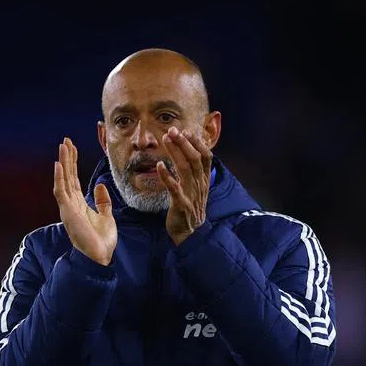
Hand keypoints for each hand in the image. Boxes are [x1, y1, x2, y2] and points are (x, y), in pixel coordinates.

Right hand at [53, 137, 116, 265]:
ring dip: (63, 163)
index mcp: (79, 204)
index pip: (74, 179)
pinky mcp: (67, 212)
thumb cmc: (102, 241)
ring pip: (63, 180)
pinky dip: (59, 178)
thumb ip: (102, 201)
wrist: (101, 257)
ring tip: (63, 146)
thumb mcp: (106, 216)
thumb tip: (100, 185)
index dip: (73, 163)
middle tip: (66, 140)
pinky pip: (61, 192)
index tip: (73, 147)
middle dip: (67, 158)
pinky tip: (59, 164)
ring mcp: (68, 208)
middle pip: (67, 176)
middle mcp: (71, 204)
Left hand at [158, 127, 213, 243]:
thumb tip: (189, 152)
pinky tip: (159, 166)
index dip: (197, 142)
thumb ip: (195, 172)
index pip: (206, 157)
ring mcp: (191, 195)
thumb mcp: (197, 189)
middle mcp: (200, 186)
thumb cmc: (190, 209)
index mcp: (204, 181)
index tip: (186, 130)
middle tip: (173, 130)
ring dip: (175, 153)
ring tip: (166, 140)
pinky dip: (167, 177)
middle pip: (195, 159)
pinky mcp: (181, 205)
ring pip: (186, 170)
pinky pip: (174, 189)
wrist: (191, 235)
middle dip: (184, 143)